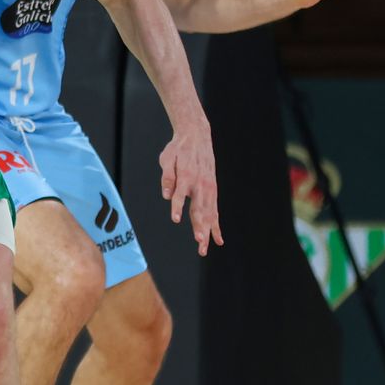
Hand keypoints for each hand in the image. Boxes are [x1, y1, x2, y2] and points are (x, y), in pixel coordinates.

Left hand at [159, 120, 221, 255]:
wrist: (197, 136)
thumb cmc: (178, 149)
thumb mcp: (167, 158)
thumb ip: (167, 177)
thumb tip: (167, 195)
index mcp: (187, 176)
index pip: (181, 194)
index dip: (178, 207)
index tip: (176, 219)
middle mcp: (200, 184)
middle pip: (199, 209)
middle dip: (200, 227)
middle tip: (200, 244)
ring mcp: (209, 188)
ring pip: (209, 214)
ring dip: (208, 231)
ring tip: (205, 248)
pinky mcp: (212, 191)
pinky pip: (215, 211)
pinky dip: (216, 225)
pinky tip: (218, 239)